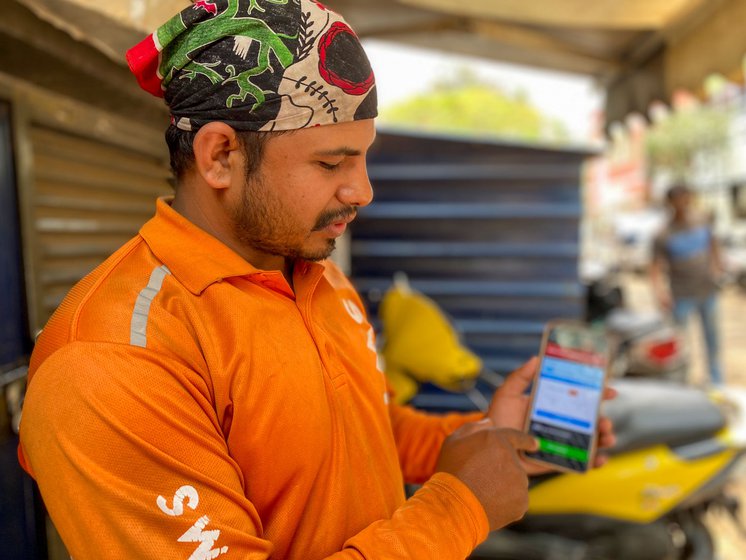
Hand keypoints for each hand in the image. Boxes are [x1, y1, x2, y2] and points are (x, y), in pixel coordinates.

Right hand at [436, 420, 537, 531]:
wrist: (454, 506)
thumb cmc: (450, 472)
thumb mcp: (453, 441)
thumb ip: (473, 428)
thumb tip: (490, 422)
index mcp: (496, 439)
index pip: (518, 437)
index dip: (527, 441)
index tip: (535, 444)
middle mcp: (512, 458)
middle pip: (512, 464)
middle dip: (501, 471)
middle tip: (480, 480)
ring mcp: (519, 480)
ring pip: (515, 483)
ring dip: (504, 487)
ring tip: (482, 493)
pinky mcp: (522, 501)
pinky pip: (516, 500)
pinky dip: (507, 503)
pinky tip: (490, 504)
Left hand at [487, 357, 616, 474]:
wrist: (491, 448)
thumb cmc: (497, 420)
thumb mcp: (506, 394)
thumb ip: (520, 377)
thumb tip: (536, 359)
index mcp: (553, 405)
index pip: (580, 397)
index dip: (598, 393)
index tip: (610, 391)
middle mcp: (561, 422)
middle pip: (590, 420)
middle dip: (604, 419)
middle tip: (604, 420)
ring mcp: (562, 442)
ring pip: (592, 440)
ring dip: (604, 438)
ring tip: (606, 436)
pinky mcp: (559, 460)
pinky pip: (582, 462)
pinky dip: (595, 462)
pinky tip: (600, 459)